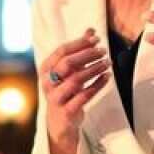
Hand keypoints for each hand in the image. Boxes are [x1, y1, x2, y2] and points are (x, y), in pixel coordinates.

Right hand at [39, 29, 109, 153]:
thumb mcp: (69, 71)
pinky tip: (107, 76)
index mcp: (45, 69)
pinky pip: (84, 96)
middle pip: (68, 64)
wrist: (60, 123)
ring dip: (94, 69)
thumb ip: (79, 51)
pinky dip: (97, 84)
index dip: (80, 43)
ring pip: (76, 80)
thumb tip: (91, 30)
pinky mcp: (66, 111)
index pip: (61, 51)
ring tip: (108, 63)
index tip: (97, 39)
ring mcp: (56, 98)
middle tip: (103, 51)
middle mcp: (47, 83)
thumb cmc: (66, 91)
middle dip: (88, 55)